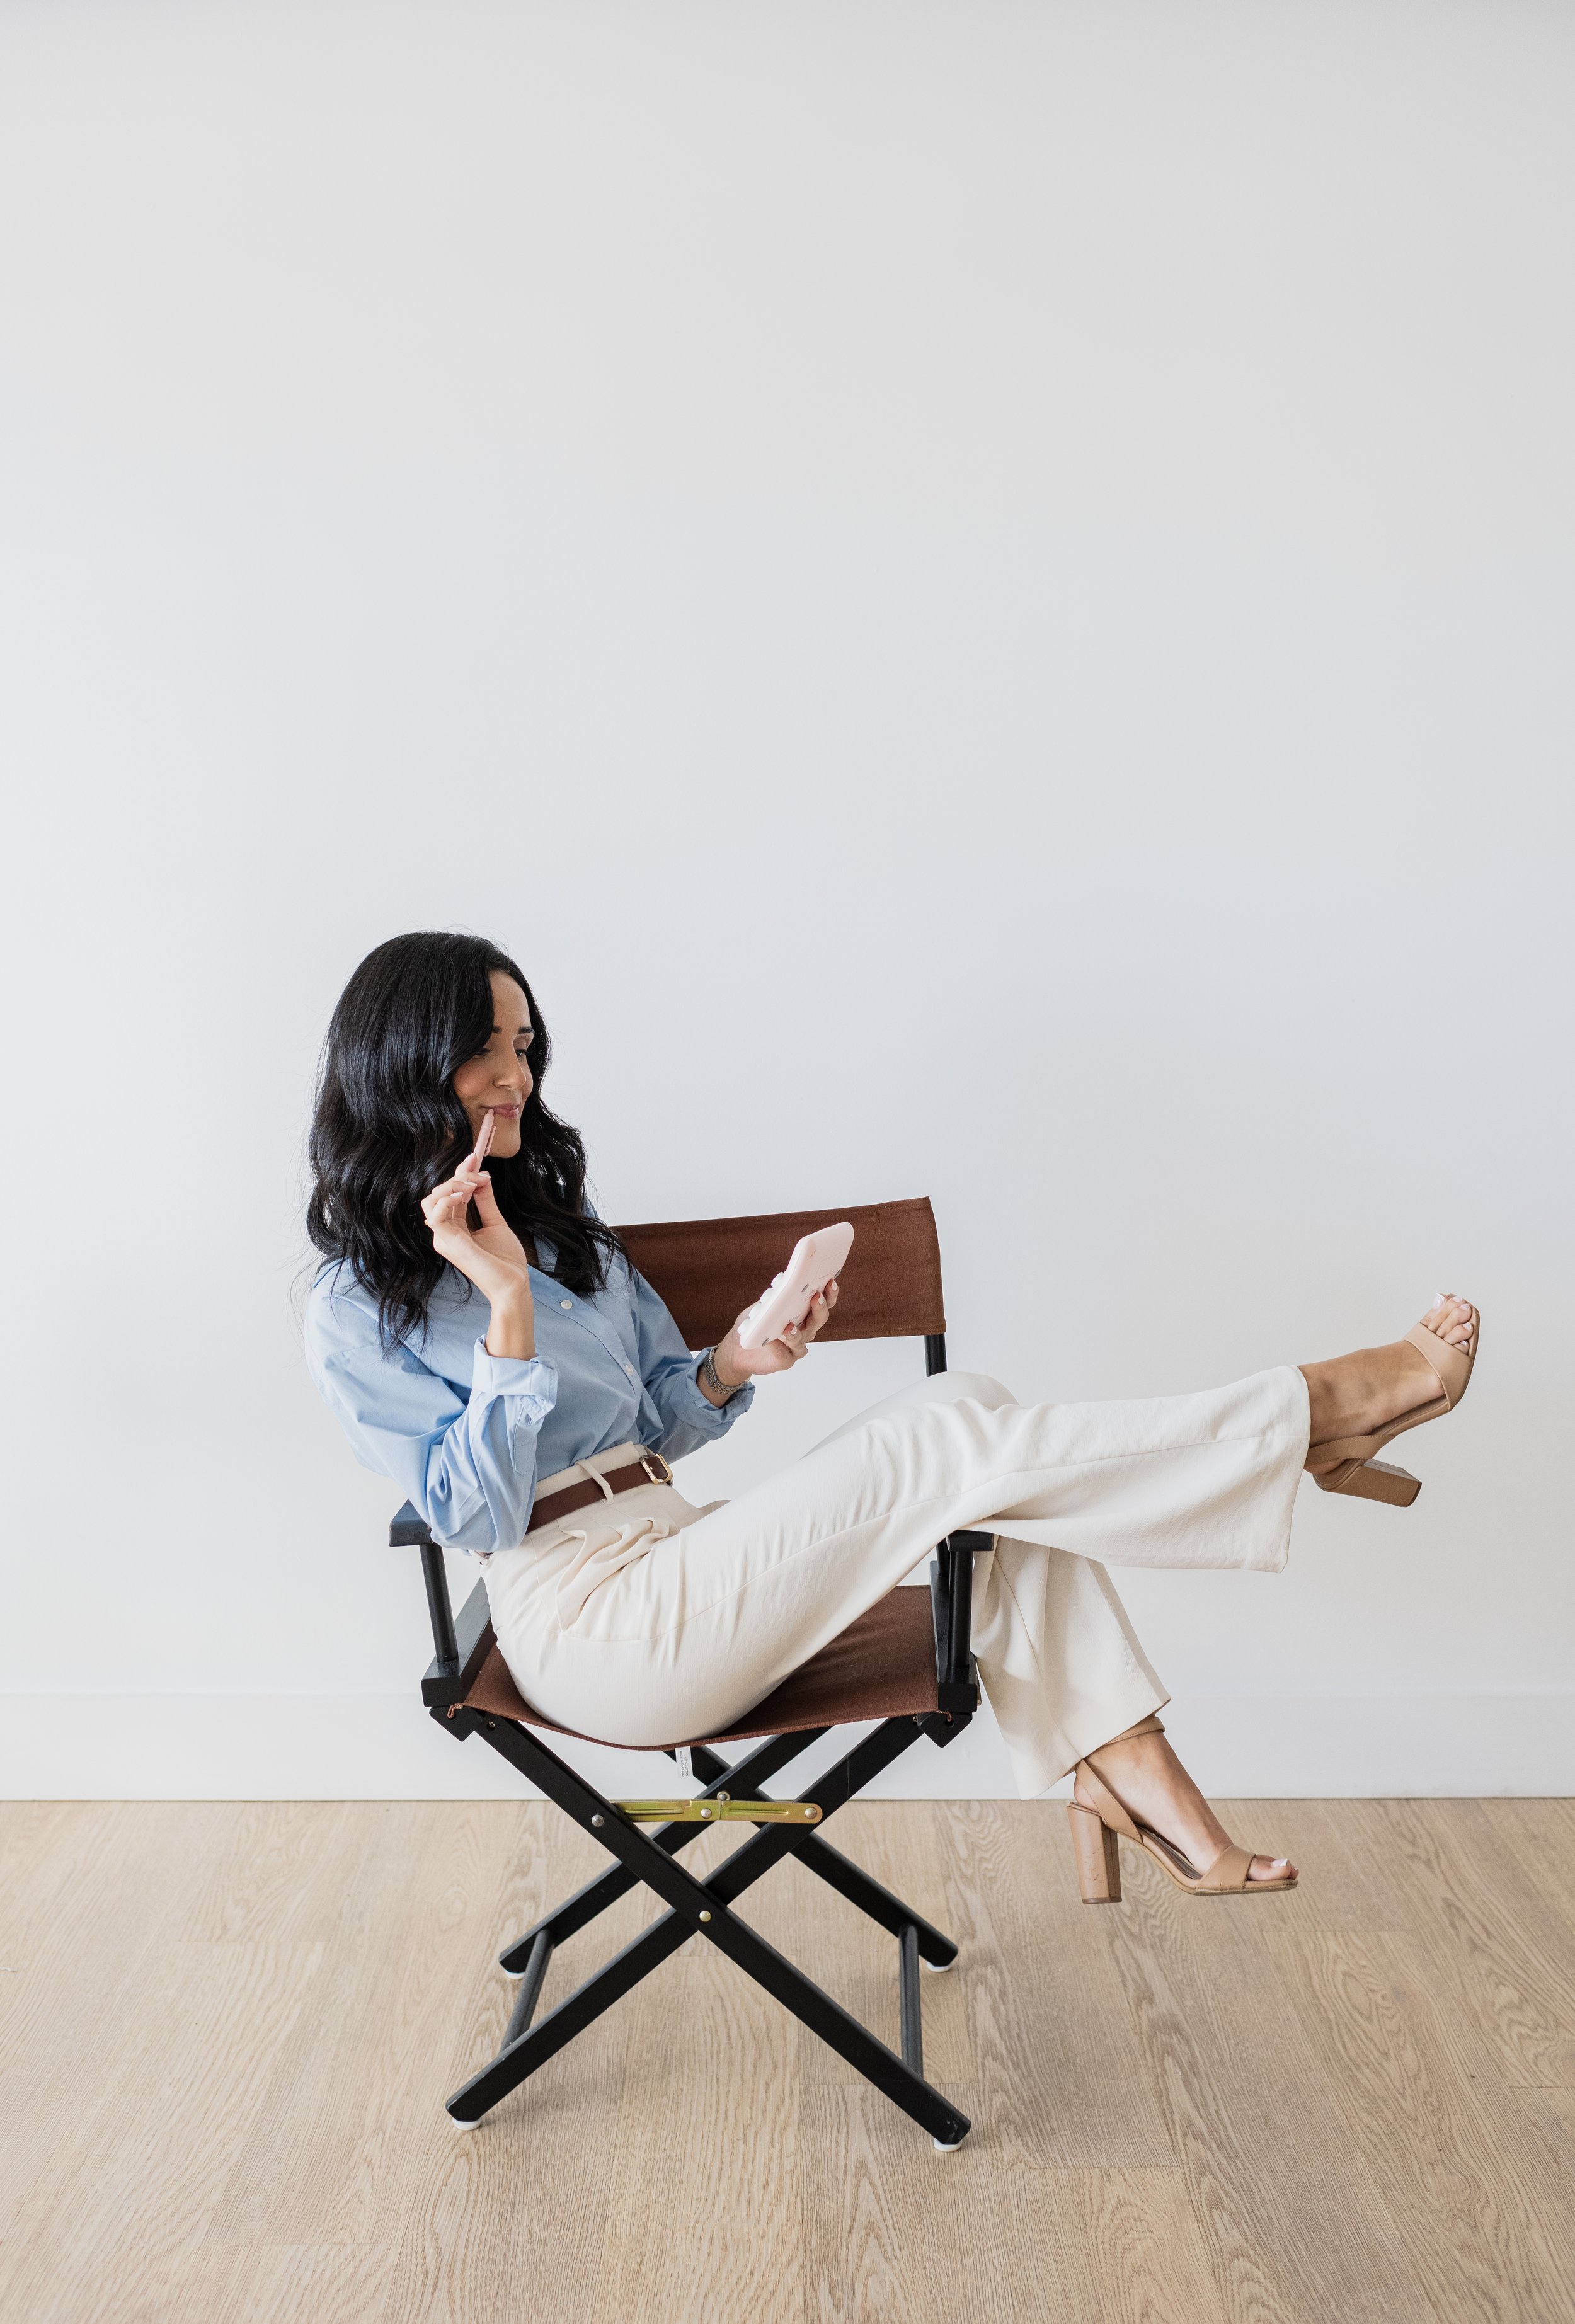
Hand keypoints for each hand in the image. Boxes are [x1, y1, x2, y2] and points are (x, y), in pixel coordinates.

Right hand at [420, 1162, 534, 1355]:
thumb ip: (485, 1200)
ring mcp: (444, 1239)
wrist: (514, 1285)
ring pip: (431, 1201)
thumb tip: (481, 1177)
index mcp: (454, 1228)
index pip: (449, 1195)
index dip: (460, 1174)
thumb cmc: (505, 1260)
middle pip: (436, 1195)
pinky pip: (436, 1216)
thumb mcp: (495, 1222)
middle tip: (478, 1171)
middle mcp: (445, 1233)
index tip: (474, 1158)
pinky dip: (447, 1199)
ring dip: (451, 1185)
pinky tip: (464, 1192)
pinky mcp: (450, 1244)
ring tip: (473, 1183)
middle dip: (456, 1176)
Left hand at [708, 1279, 838, 1394]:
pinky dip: (777, 1346)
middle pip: (819, 1320)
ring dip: (797, 1332)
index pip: (823, 1303)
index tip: (830, 1282)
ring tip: (789, 1326)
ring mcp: (796, 1347)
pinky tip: (770, 1340)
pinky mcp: (784, 1361)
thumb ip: (775, 1296)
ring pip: (803, 1339)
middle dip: (820, 1308)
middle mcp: (804, 1330)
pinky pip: (783, 1354)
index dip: (829, 1294)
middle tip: (816, 1297)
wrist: (739, 1347)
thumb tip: (783, 1282)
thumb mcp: (764, 1305)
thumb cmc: (755, 1324)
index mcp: (804, 1314)